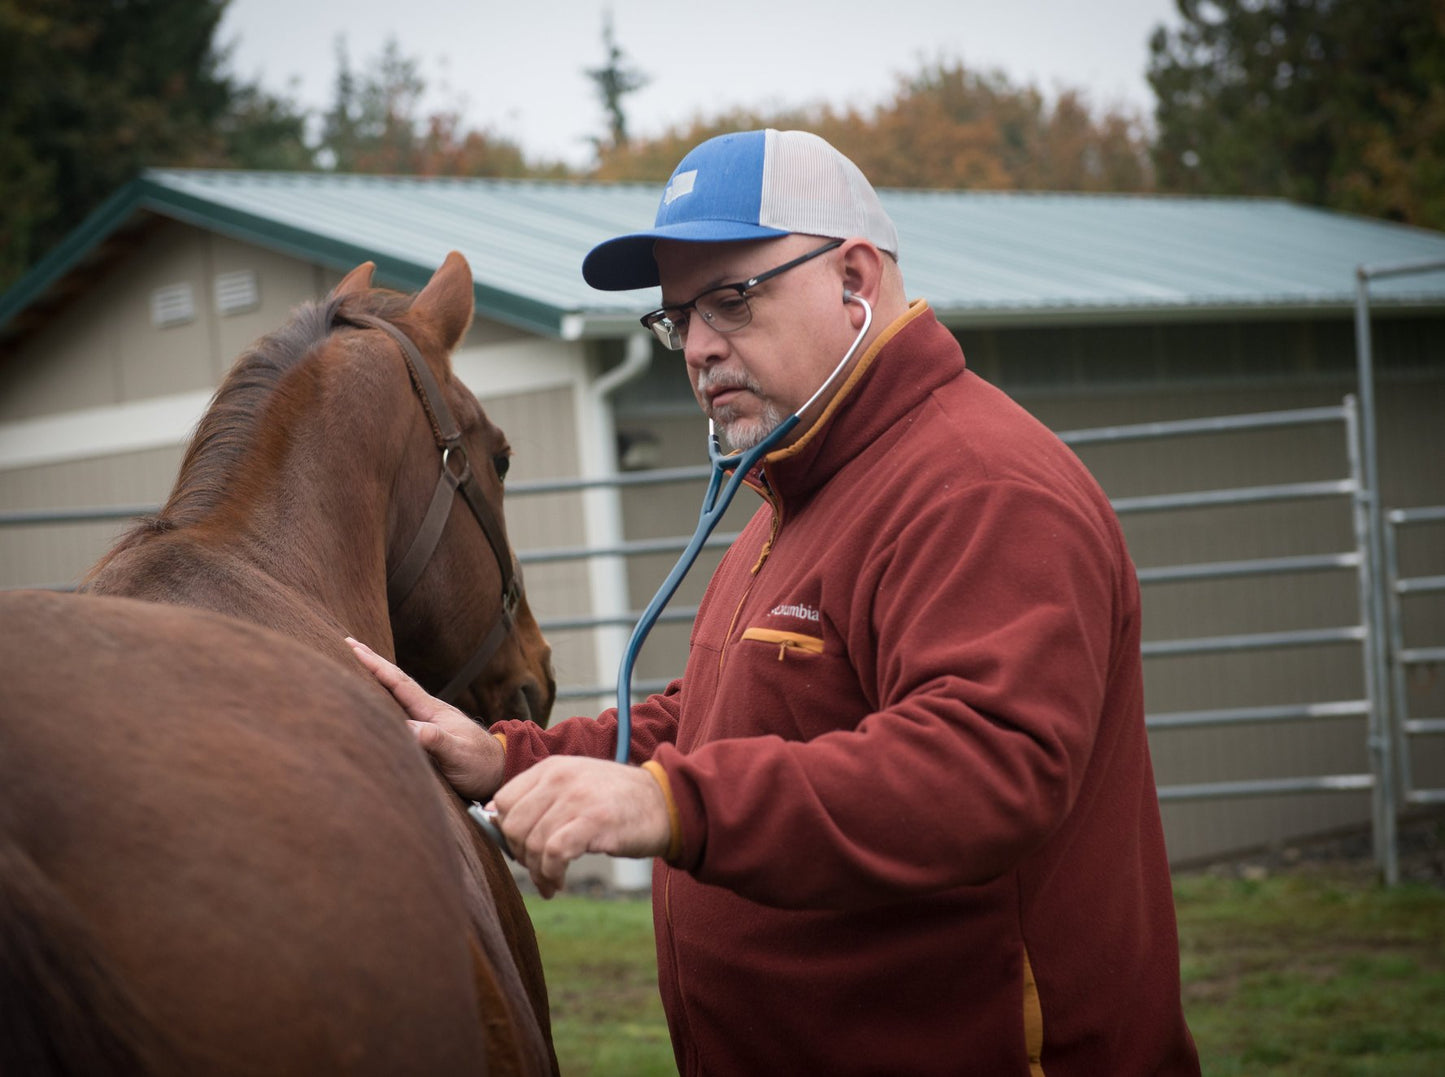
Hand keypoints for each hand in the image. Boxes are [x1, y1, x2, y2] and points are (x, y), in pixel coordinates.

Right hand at [346, 637, 503, 800]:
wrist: (502, 770)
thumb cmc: (480, 764)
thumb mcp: (457, 754)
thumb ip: (435, 741)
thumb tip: (406, 727)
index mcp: (432, 711)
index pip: (399, 683)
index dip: (375, 666)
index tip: (353, 648)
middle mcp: (429, 711)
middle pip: (395, 682)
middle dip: (372, 663)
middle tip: (348, 643)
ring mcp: (430, 721)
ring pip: (397, 695)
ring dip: (378, 679)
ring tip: (357, 664)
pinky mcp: (430, 734)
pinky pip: (401, 710)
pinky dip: (386, 699)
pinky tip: (379, 699)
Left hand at [492, 757, 670, 897]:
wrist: (665, 803)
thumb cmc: (618, 801)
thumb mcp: (576, 784)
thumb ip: (540, 796)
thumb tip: (494, 816)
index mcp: (551, 767)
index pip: (504, 801)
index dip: (507, 831)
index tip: (523, 849)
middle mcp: (560, 777)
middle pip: (513, 826)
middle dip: (520, 856)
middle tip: (538, 869)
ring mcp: (577, 797)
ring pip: (532, 843)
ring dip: (538, 872)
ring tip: (551, 881)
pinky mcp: (594, 821)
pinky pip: (554, 854)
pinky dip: (551, 874)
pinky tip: (559, 882)